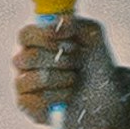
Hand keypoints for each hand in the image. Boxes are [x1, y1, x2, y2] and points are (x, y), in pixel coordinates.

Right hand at [16, 13, 129, 128]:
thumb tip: (59, 23)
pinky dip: (57, 96)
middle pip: (27, 57)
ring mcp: (23, 83)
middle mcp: (25, 61)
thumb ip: (75, 23)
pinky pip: (34, 101)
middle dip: (60, 60)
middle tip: (77, 62)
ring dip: (61, 78)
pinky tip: (68, 95)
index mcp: (35, 40)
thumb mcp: (92, 36)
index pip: (26, 35)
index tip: (69, 41)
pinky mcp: (27, 105)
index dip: (45, 37)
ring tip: (75, 78)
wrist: (106, 95)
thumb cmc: (95, 62)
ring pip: (31, 79)